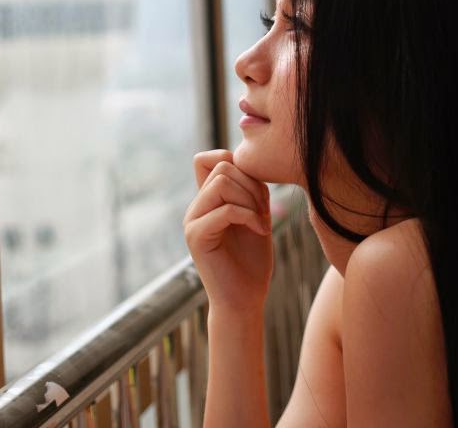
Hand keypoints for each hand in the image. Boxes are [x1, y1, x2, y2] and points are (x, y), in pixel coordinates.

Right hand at [183, 149, 273, 319]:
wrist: (244, 300)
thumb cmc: (252, 262)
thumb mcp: (255, 216)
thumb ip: (248, 190)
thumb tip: (248, 159)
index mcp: (207, 200)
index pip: (210, 158)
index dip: (239, 163)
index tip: (259, 193)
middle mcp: (196, 207)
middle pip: (222, 165)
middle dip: (252, 183)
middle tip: (265, 211)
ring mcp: (192, 220)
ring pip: (221, 181)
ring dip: (250, 199)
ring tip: (261, 221)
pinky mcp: (196, 236)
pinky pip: (224, 208)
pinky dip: (249, 216)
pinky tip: (260, 231)